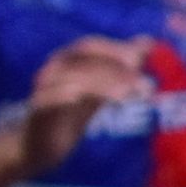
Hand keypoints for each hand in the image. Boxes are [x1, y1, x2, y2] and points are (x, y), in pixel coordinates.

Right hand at [12, 36, 151, 177]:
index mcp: (67, 61)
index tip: (141, 60)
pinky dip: (63, 96)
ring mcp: (43, 89)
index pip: (90, 45)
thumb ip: (122, 67)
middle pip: (82, 59)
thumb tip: (148, 42)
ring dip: (101, 86)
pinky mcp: (38, 111)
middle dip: (115, 68)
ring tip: (126, 98)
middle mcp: (53, 70)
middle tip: (144, 84)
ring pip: (71, 79)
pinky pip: (47, 99)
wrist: (39, 143)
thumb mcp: (100, 88)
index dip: (115, 49)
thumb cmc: (71, 112)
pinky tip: (81, 100)